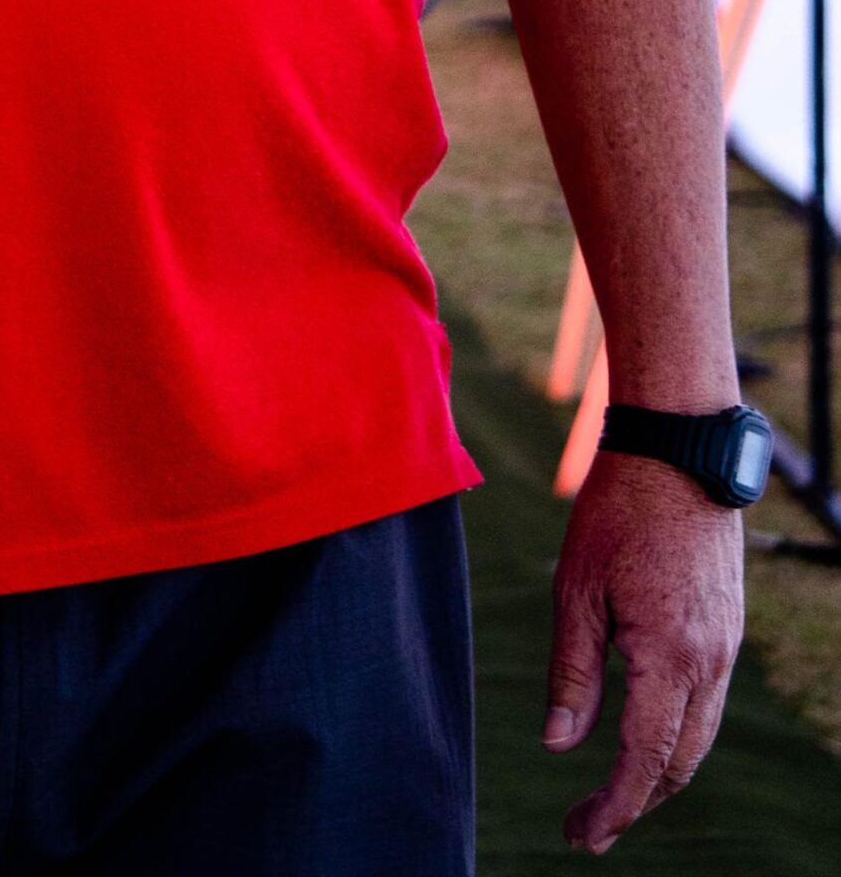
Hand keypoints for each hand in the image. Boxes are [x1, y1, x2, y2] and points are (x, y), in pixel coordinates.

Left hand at [545, 449, 742, 852]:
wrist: (680, 450)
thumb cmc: (618, 510)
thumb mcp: (576, 589)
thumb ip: (572, 673)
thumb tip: (559, 745)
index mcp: (671, 657)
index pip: (644, 759)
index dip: (613, 808)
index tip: (581, 836)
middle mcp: (711, 661)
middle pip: (679, 762)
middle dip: (635, 802)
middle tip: (589, 829)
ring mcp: (726, 645)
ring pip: (698, 735)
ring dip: (659, 772)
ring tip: (613, 795)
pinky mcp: (726, 626)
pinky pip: (707, 701)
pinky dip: (677, 732)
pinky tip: (644, 731)